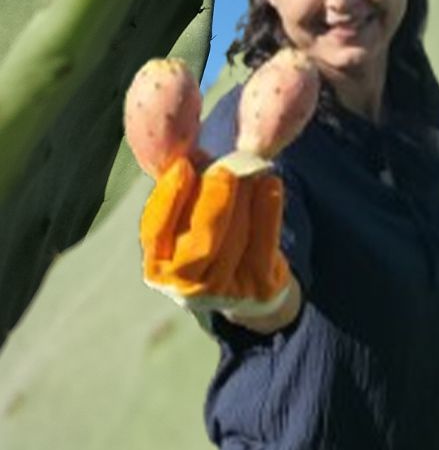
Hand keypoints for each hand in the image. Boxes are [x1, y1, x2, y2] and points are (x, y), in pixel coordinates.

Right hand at [139, 154, 293, 324]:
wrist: (249, 286)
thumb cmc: (211, 242)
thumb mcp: (189, 223)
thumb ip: (187, 197)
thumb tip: (196, 157)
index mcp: (158, 265)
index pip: (155, 230)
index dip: (169, 196)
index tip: (183, 165)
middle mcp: (184, 286)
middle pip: (199, 242)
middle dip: (213, 201)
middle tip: (224, 169)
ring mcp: (223, 292)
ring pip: (235, 241)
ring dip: (244, 200)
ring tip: (251, 170)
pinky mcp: (258, 289)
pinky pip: (265, 245)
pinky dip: (268, 211)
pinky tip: (271, 184)